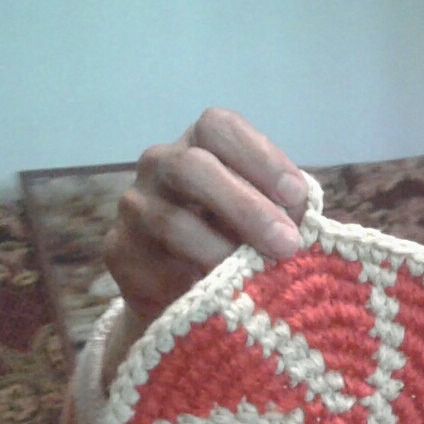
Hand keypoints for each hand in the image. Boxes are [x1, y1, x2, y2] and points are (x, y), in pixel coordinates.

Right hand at [100, 108, 308, 384]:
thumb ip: (284, 212)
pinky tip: (219, 296)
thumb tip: (304, 222)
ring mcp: (134, 206)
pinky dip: (190, 281)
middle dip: (245, 207)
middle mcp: (160, 164)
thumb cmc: (237, 238)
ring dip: (220, 250)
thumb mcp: (266, 217)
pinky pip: (152, 267)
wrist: (184, 288)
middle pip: (192, 168)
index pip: (220, 127)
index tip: (297, 196)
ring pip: (170, 221)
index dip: (260, 157)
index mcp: (200, 144)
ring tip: (257, 276)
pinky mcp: (119, 251)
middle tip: (287, 244)